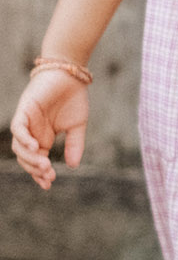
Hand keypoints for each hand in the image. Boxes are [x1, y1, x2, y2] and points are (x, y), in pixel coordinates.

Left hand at [10, 69, 89, 189]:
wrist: (71, 74)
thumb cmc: (73, 97)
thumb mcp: (77, 126)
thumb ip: (74, 145)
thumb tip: (73, 166)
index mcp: (43, 137)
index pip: (36, 161)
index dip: (39, 174)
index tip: (48, 185)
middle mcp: (32, 132)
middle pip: (25, 158)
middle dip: (35, 170)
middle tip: (49, 176)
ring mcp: (26, 122)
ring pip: (19, 147)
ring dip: (30, 159)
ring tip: (45, 165)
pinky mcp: (24, 111)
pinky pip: (17, 129)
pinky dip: (23, 140)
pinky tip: (36, 148)